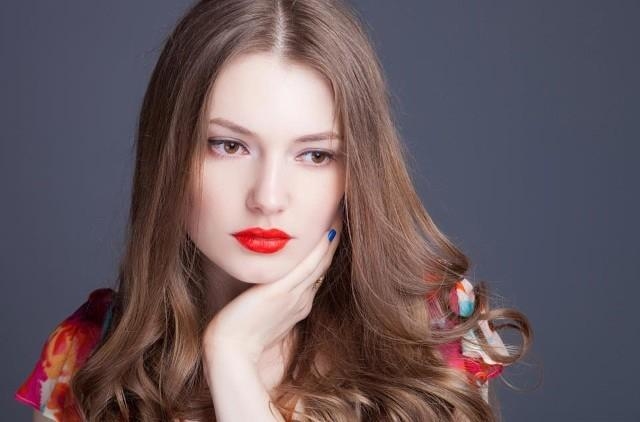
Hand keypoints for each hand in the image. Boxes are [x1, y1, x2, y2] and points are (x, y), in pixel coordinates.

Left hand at [202, 212, 342, 368]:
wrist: (231, 351)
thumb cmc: (239, 335)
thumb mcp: (258, 314)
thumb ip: (266, 299)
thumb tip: (264, 286)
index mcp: (297, 305)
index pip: (315, 272)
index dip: (325, 251)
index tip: (331, 230)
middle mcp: (301, 299)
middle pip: (323, 264)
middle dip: (333, 240)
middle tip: (342, 214)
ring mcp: (294, 296)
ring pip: (320, 262)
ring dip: (333, 238)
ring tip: (341, 215)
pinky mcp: (282, 292)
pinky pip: (308, 265)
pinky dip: (320, 248)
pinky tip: (328, 231)